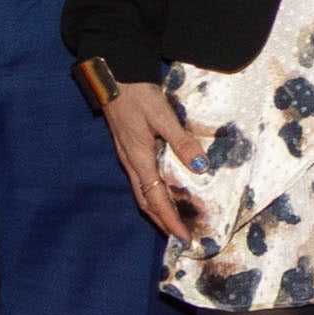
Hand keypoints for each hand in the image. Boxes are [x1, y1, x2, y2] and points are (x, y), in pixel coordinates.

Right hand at [103, 83, 198, 241]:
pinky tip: (162, 192)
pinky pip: (141, 180)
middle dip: (162, 222)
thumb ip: (181, 142)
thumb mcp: (162, 116)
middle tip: (180, 236)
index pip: (155, 199)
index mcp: (139, 159)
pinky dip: (152, 194)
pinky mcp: (129, 149)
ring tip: (172, 222)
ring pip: (142, 192)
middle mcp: (131, 163)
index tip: (183, 237)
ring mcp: (128, 157)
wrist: (113, 77)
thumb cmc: (137, 95)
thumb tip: (200, 168)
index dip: (169, 220)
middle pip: (146, 202)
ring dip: (156, 210)